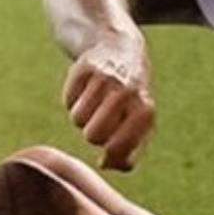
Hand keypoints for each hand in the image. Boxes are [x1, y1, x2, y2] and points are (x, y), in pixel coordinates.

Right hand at [61, 28, 154, 169]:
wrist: (120, 50)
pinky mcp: (84, 68)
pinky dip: (73, 101)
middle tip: (102, 122)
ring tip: (95, 106)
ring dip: (82, 118)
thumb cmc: (130, 99)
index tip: (109, 151)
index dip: (109, 154)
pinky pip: (68, 100)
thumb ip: (128, 154)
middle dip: (93, 135)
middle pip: (92, 136)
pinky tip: (86, 91)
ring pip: (78, 119)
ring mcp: (105, 79)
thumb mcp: (139, 126)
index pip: (117, 148)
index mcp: (145, 111)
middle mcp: (127, 93)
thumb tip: (105, 164)